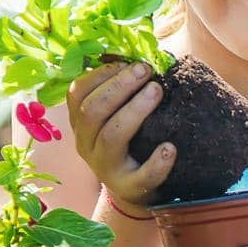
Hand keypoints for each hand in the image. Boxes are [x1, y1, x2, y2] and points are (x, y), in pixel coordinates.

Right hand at [67, 61, 175, 212]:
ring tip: (157, 91)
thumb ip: (119, 92)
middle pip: (92, 112)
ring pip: (111, 137)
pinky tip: (170, 147)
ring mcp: (105, 167)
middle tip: (145, 70)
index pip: (77, 94)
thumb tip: (142, 56)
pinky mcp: (129, 187)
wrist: (133, 190)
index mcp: (80, 124)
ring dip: (135, 110)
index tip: (126, 61)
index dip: (100, 74)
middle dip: (119, 87)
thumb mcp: (113, 118)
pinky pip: (142, 175)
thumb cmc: (127, 144)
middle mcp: (86, 144)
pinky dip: (157, 162)